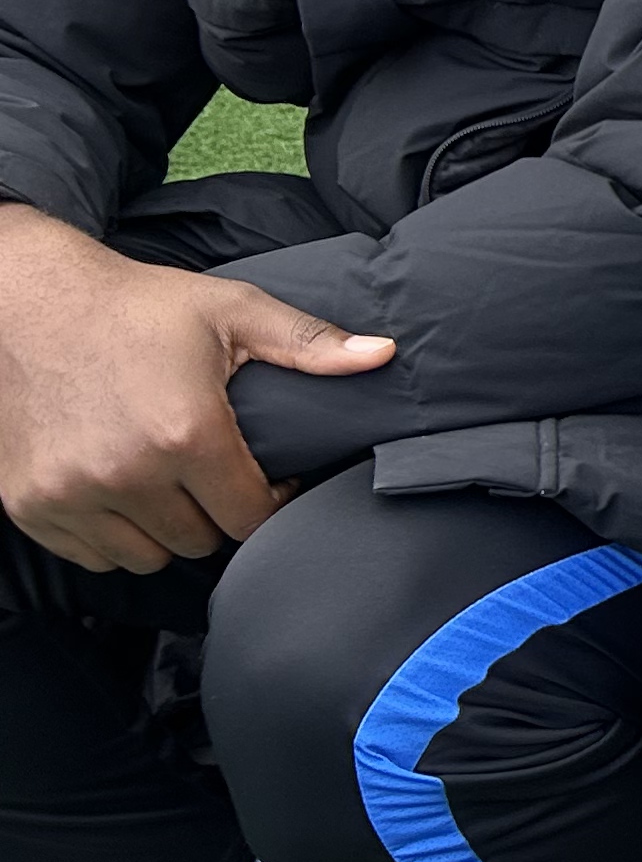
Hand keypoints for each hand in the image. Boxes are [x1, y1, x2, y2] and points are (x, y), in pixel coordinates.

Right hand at [0, 206, 392, 572]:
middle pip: (200, 541)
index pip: (249, 517)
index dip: (269, 501)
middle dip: (219, 513)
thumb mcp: (234, 312)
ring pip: (146, 556)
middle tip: (218, 472)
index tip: (268, 475)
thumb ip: (311, 343)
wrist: (33, 305)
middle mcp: (125, 474)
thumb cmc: (142, 307)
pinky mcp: (30, 507)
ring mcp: (71, 495)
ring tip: (173, 482)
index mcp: (185, 434)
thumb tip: (384, 354)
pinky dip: (113, 535)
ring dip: (167, 530)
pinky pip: (91, 555)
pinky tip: (125, 490)